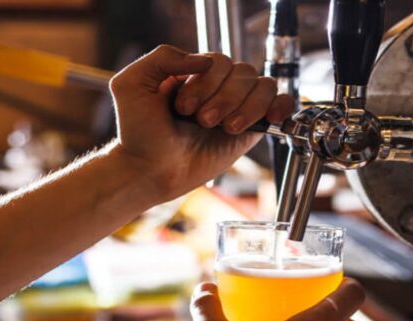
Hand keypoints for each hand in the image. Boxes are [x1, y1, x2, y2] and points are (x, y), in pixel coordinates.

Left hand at [108, 45, 293, 201]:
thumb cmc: (139, 133)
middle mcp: (219, 87)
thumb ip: (163, 58)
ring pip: (263, 87)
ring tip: (226, 128)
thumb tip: (205, 60)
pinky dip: (280, 106)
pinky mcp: (251, 130)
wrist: (151, 170)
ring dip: (246, 108)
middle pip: (243, 73)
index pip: (219, 61)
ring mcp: (237, 108)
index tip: (183, 109)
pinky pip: (280, 104)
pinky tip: (269, 119)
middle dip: (224, 99)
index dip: (206, 84)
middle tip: (203, 122)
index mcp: (194, 73)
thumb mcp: (131, 84)